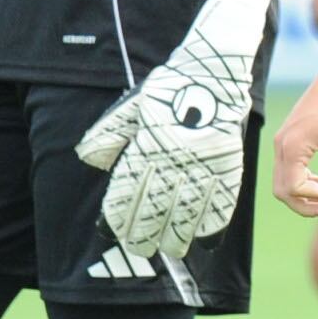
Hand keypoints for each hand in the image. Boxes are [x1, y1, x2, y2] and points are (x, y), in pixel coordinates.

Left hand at [75, 0, 264, 259]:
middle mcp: (174, 157)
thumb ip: (109, 133)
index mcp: (148, 143)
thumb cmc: (170, 87)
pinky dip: (212, 224)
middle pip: (155, 207)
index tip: (113, 231)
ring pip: (187, 210)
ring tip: (169, 250)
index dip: (119, 215)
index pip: (128, 189)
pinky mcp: (228, 163)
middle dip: (144, 233)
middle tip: (139, 249)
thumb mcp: (133, 105)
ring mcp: (204, 162)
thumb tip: (89, 159)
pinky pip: (221, 201)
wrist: (215, 68)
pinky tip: (203, 240)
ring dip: (177, 235)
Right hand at [272, 66, 317, 217]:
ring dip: (304, 194)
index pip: (294, 187)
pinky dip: (302, 181)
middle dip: (304, 204)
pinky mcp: (288, 139)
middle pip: (282, 190)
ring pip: (283, 182)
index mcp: (293, 146)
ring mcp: (282, 141)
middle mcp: (281, 145)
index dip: (315, 198)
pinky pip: (287, 169)